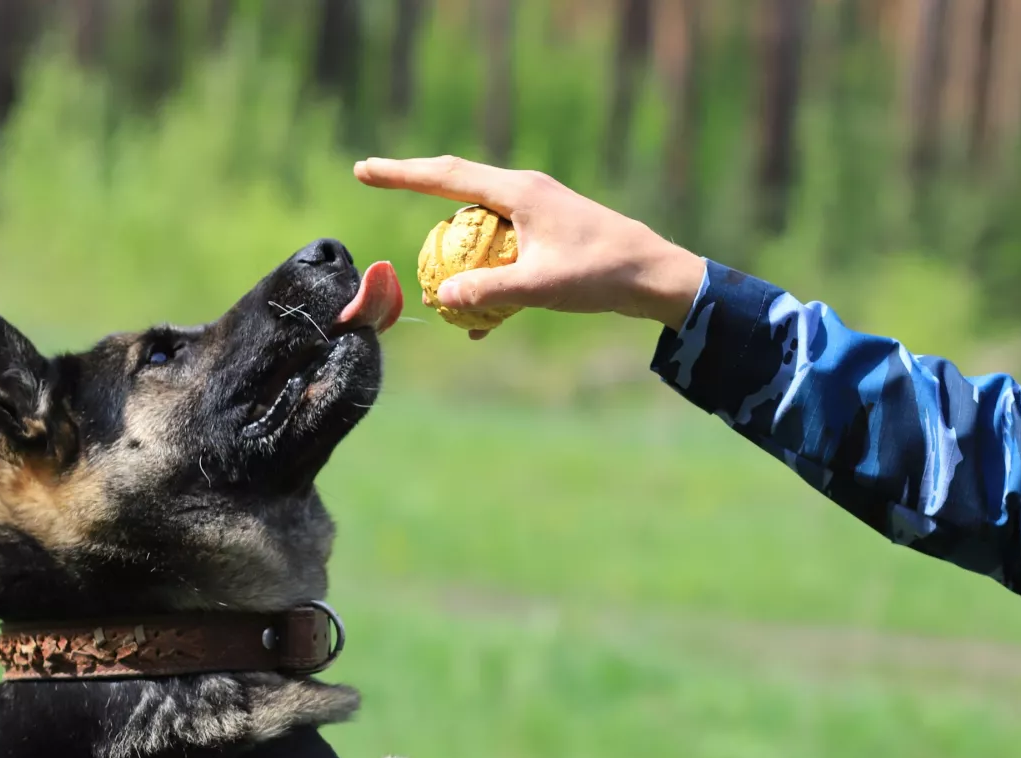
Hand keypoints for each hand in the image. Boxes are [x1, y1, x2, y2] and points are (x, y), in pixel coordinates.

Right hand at [354, 155, 706, 338]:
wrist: (657, 276)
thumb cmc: (603, 275)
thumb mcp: (541, 288)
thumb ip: (488, 291)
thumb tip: (440, 296)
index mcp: (519, 192)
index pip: (445, 176)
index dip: (400, 174)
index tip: (363, 169)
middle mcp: (524, 193)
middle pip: (456, 192)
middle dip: (417, 195)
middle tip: (377, 188)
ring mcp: (536, 212)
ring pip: (479, 227)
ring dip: (456, 255)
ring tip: (437, 288)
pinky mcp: (547, 235)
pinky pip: (502, 251)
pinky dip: (487, 278)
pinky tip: (479, 324)